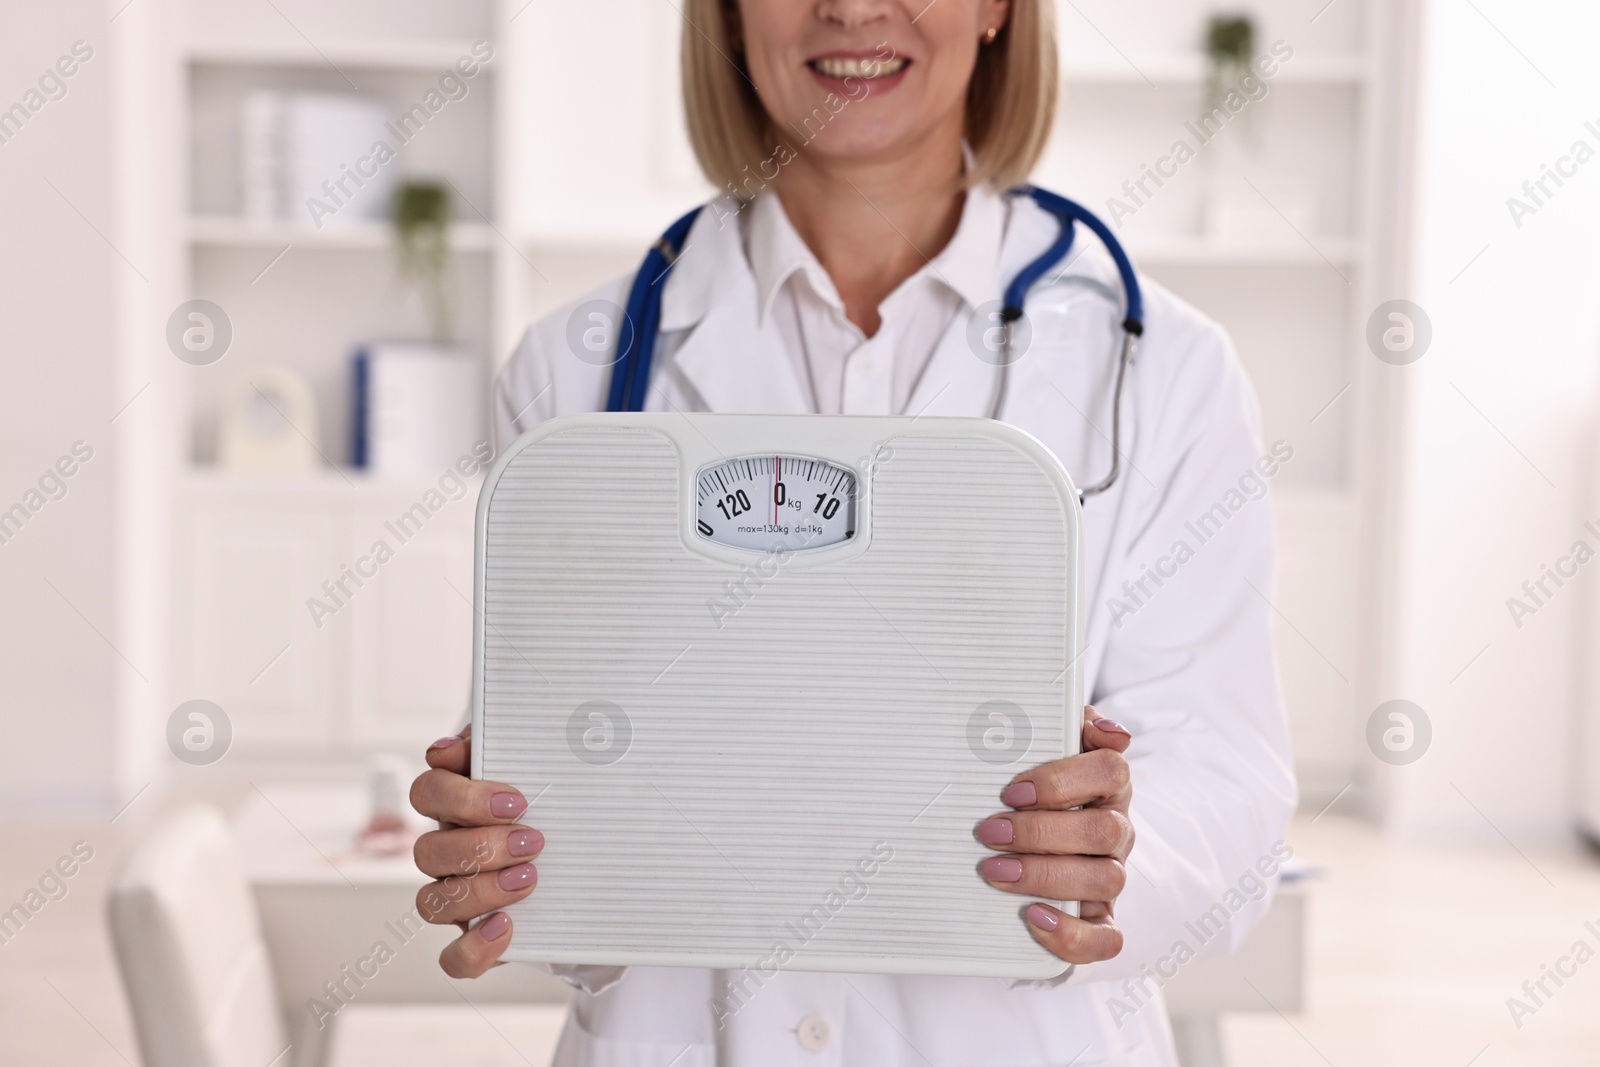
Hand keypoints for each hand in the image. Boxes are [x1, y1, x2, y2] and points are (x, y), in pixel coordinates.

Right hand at [410, 725, 542, 977]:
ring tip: (530, 879)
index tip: (517, 800)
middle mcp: (447, 851)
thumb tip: (454, 747)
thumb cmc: (552, 802)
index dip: (462, 795)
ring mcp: (456, 897)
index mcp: (454, 805)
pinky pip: (454, 959)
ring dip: (480, 891)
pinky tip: (506, 927)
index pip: (428, 791)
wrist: (585, 855)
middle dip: (481, 846)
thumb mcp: (538, 766)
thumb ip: (505, 745)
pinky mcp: (474, 938)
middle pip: (427, 851)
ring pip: (431, 903)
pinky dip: (474, 948)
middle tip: (534, 841)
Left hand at [976, 706, 1132, 963]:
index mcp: (1106, 784)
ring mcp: (1109, 874)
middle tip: (990, 833)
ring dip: (1046, 876)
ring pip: (1105, 880)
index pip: (1110, 771)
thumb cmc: (1033, 779)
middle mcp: (1115, 829)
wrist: (1021, 823)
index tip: (1011, 791)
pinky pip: (1108, 937)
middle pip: (1104, 831)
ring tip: (995, 871)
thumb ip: (1069, 723)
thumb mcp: (1045, 739)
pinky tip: (1034, 918)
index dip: (1062, 782)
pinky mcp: (1098, 917)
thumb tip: (1111, 732)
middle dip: (1041, 833)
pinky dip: (1074, 934)